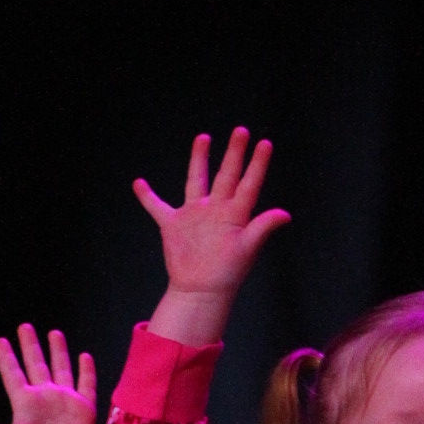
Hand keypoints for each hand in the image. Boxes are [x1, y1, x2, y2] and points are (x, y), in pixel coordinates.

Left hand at [0, 325, 96, 423]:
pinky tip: (85, 357)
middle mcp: (44, 396)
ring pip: (61, 369)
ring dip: (58, 351)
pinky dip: (86, 371)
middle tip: (24, 326)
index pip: (14, 374)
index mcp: (25, 402)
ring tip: (54, 333)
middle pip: (36, 364)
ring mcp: (64, 400)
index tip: (0, 341)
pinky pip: (86, 385)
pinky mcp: (84, 408)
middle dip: (30, 346)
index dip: (7, 358)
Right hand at [134, 128, 289, 344]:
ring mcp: (194, 215)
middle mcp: (216, 209)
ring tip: (203, 137)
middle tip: (241, 131)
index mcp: (235, 213)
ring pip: (196, 180)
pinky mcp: (174, 225)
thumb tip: (285, 214)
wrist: (200, 291)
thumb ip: (262, 227)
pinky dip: (147, 196)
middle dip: (234, 152)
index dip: (257, 164)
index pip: (249, 183)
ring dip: (198, 159)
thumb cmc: (227, 273)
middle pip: (226, 174)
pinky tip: (139, 184)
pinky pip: (157, 207)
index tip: (264, 144)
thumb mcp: (247, 248)